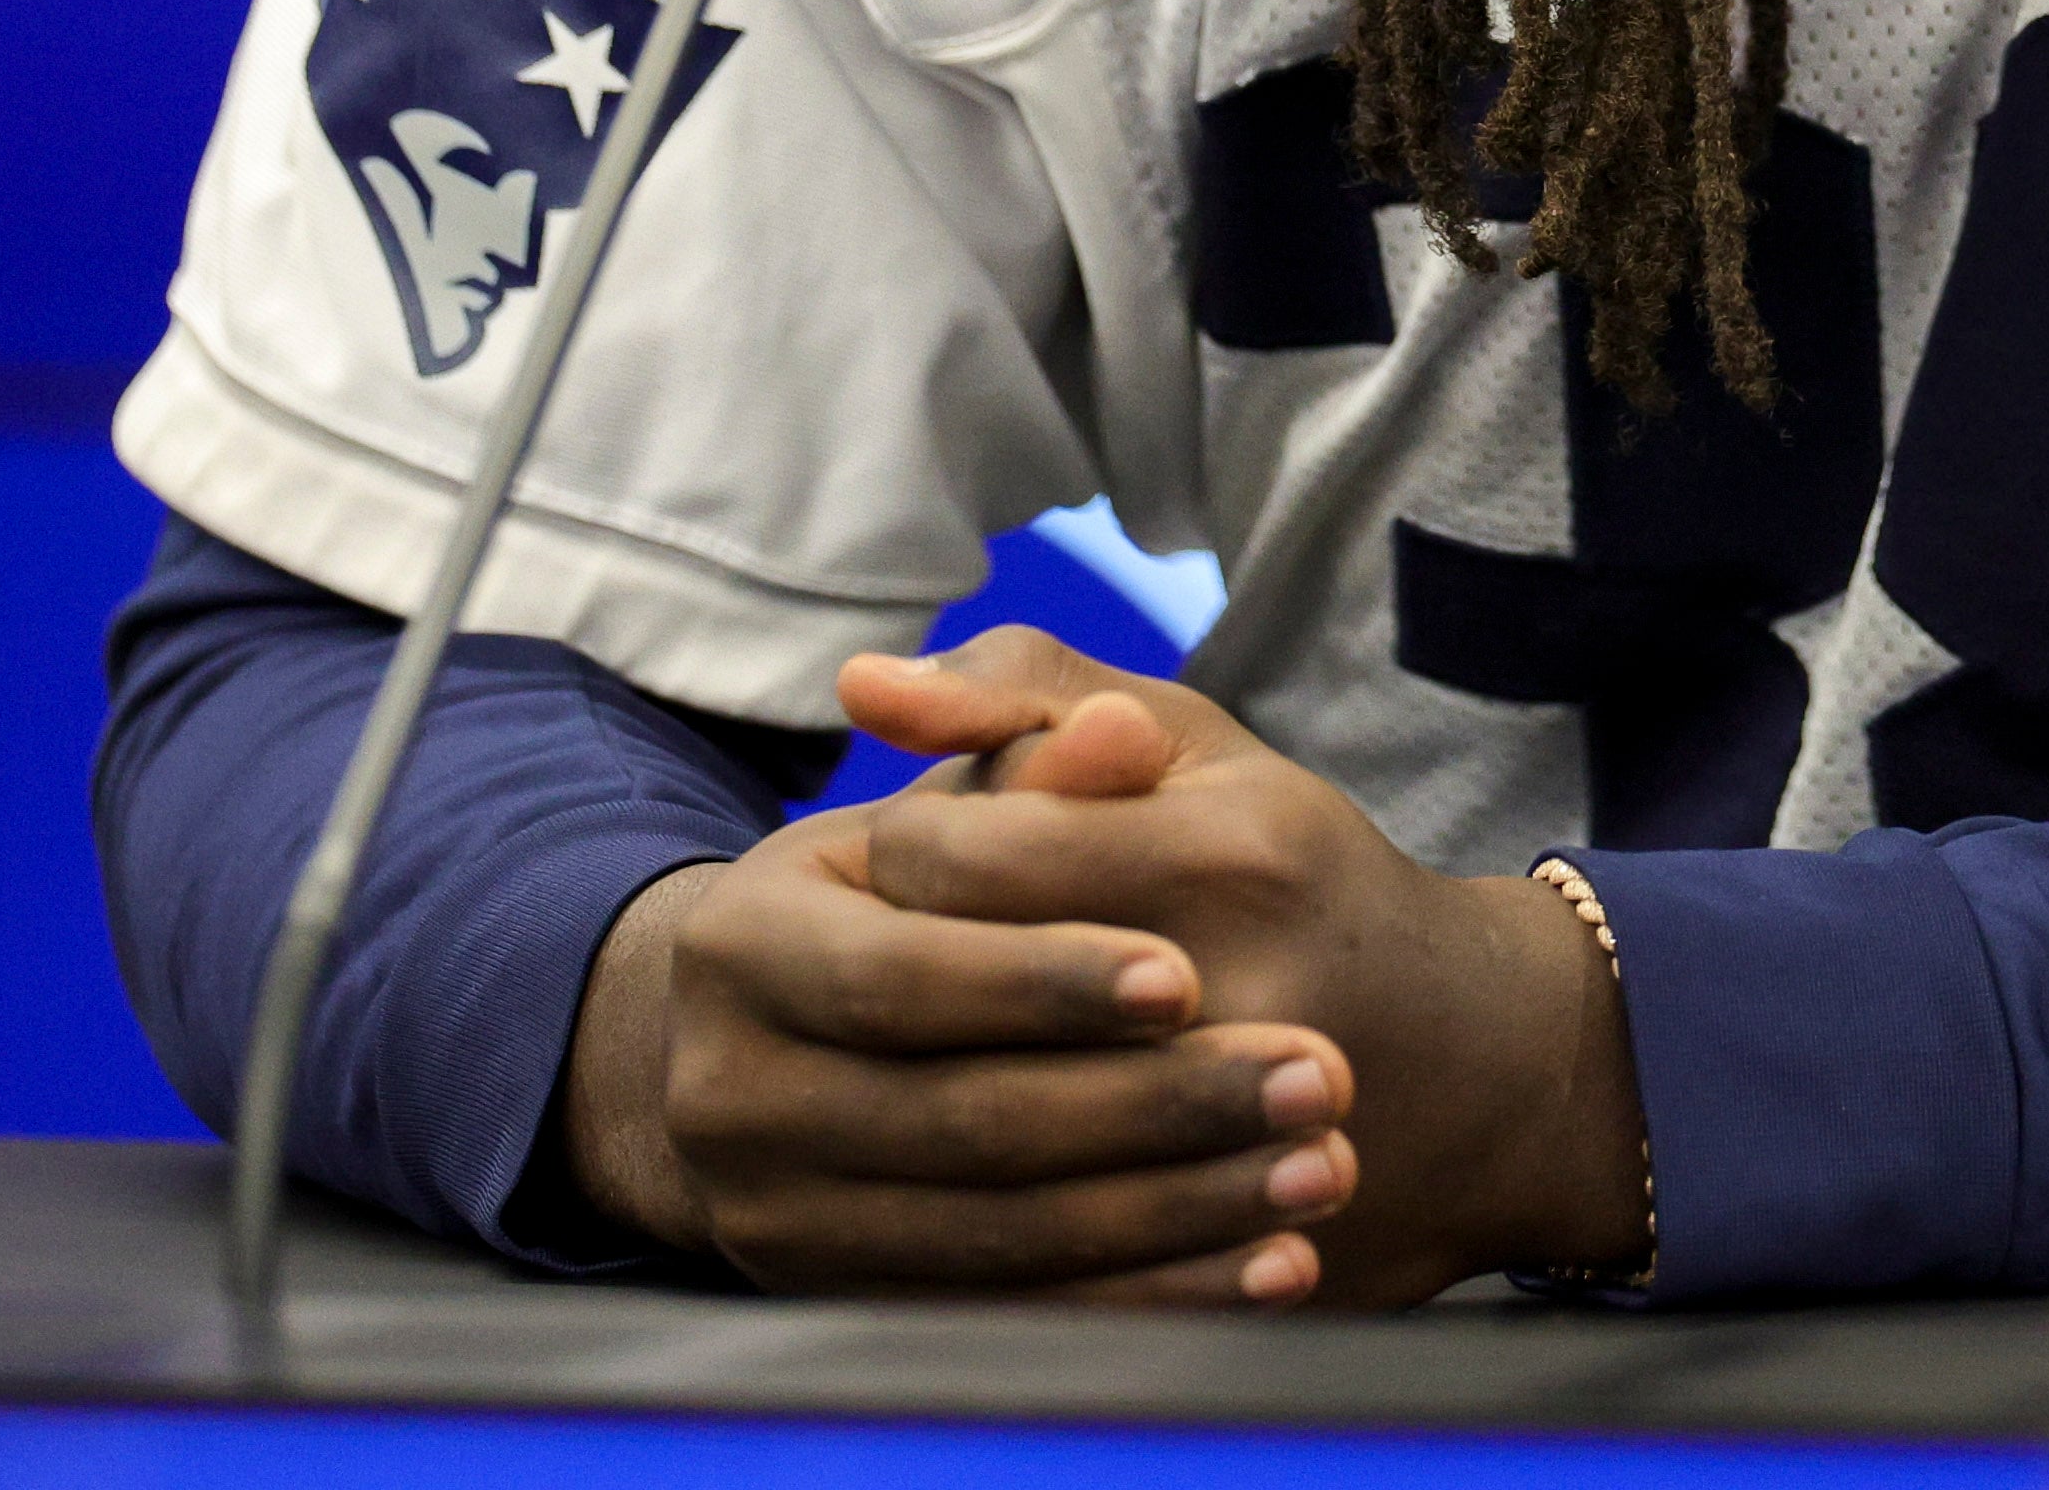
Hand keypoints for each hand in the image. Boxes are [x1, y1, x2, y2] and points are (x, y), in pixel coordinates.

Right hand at [560, 710, 1361, 1301]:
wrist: (799, 1041)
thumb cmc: (914, 892)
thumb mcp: (959, 808)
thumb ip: (1040, 756)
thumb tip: (1122, 731)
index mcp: (742, 941)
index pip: (905, 972)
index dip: (1047, 978)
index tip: (1186, 978)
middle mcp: (729, 1093)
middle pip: (964, 1119)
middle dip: (1157, 1104)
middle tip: (1316, 1080)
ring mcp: (774, 1218)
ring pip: (1003, 1231)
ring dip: (1181, 1210)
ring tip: (1319, 1169)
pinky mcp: (845, 1304)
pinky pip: (1017, 1317)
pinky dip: (1155, 1297)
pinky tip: (1270, 1266)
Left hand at [836, 626, 1651, 1309]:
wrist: (1482, 1063)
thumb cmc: (1298, 872)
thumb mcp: (1189, 746)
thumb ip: (1022, 694)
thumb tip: (858, 685)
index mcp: (1221, 856)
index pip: (952, 860)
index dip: (897, 857)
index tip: (907, 865)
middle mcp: (1239, 995)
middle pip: (955, 1006)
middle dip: (899, 987)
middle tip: (896, 978)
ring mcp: (1242, 1143)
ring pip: (992, 1149)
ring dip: (923, 1109)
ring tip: (924, 1065)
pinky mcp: (1233, 1244)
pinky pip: (1056, 1260)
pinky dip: (987, 1227)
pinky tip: (961, 1181)